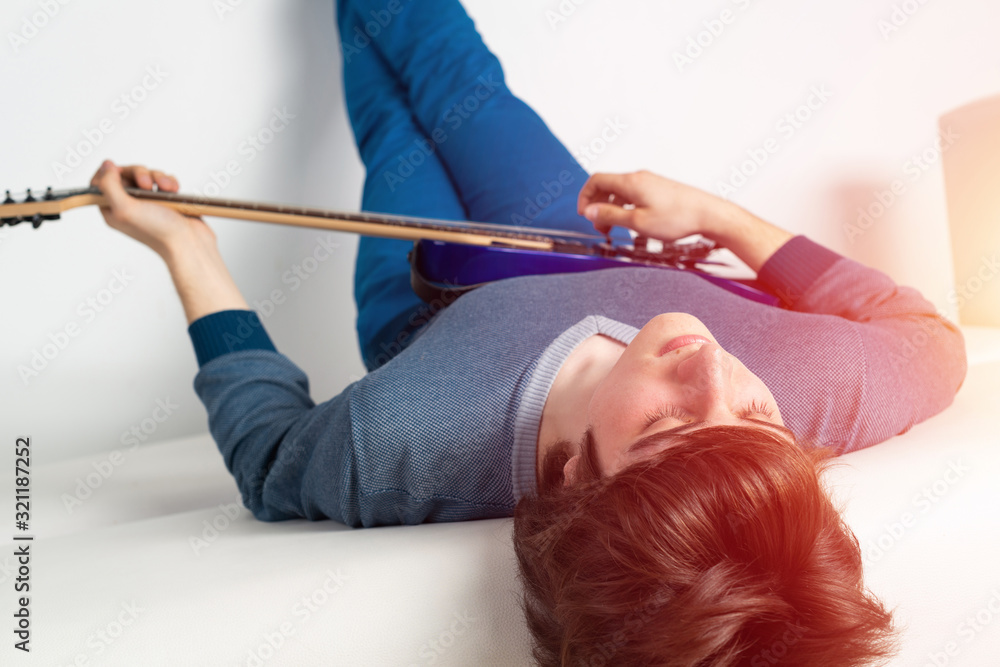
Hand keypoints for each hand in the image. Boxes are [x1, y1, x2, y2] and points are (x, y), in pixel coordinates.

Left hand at [90, 159, 215, 259]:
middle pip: (124, 175)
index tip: (118, 171)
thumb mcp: (124, 209)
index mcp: (112, 210)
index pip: (99, 183)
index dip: (107, 173)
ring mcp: (147, 202)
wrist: (188, 242)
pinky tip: (173, 190)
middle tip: (147, 185)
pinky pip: (163, 180)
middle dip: (138, 174)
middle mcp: (128, 205)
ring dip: (157, 177)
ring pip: (146, 175)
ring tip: (166, 189)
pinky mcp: (165, 200)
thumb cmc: (158, 232)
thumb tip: (106, 166)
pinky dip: (169, 181)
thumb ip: (109, 186)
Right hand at [577, 170, 723, 241]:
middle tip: (598, 226)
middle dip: (597, 205)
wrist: (709, 214)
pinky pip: (633, 195)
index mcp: (630, 183)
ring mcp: (649, 183)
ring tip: (613, 229)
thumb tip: (589, 210)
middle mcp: (639, 178)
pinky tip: (631, 223)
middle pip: (607, 186)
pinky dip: (625, 208)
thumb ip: (610, 215)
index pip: (596, 180)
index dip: (585, 196)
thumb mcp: (637, 221)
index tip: (584, 214)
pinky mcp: (658, 190)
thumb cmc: (678, 217)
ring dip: (611, 209)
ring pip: (620, 192)